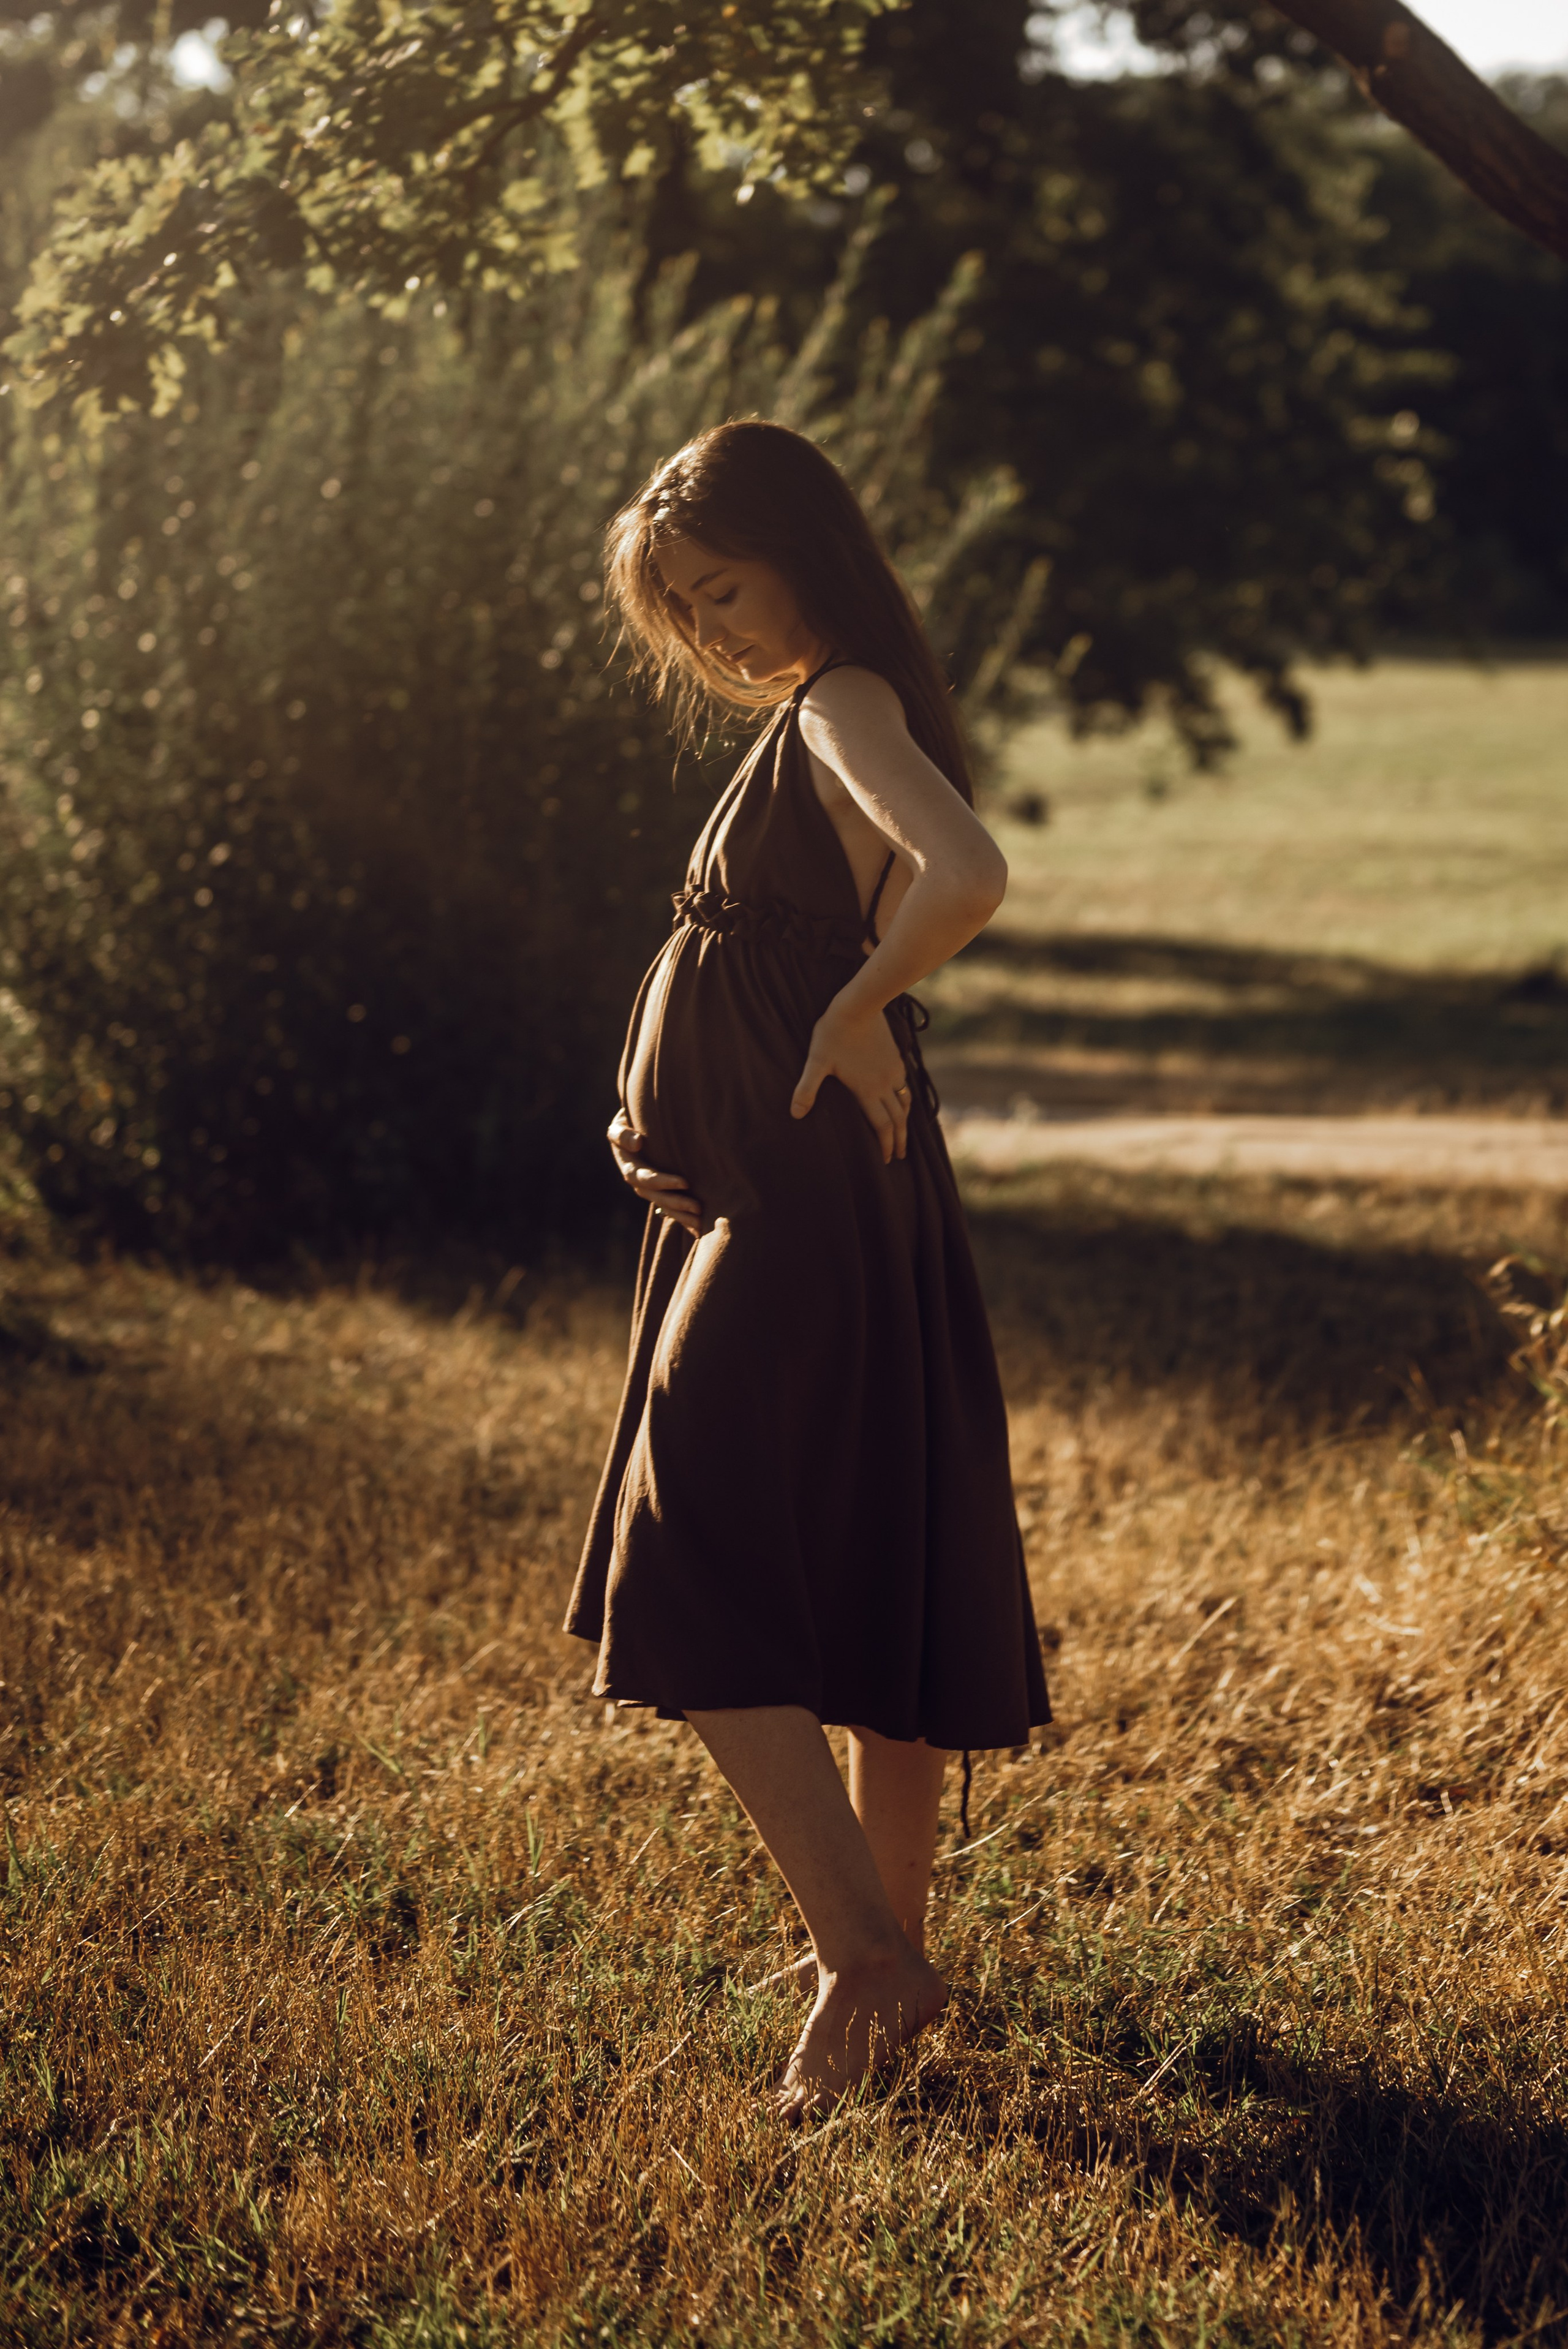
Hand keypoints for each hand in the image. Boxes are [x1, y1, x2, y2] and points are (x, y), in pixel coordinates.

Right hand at [607, 1110, 701, 1236]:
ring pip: (662, 1205)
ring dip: (680, 1215)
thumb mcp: (622, 1121)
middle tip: (698, 1207)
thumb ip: (622, 1133)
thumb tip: (637, 1143)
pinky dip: (682, 1219)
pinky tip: (698, 1229)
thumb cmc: (632, 1117)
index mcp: (628, 1163)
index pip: (643, 1177)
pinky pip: (668, 1208)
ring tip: (701, 1221)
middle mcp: (635, 1179)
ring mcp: (646, 1187)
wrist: (637, 1123)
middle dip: (676, 1202)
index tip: (684, 1182)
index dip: (662, 1182)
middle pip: (655, 1196)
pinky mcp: (658, 1191)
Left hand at [789, 1001, 911, 1164]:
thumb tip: (795, 1114)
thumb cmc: (834, 1033)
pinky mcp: (896, 1057)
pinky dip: (906, 1099)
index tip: (887, 1159)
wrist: (859, 1005)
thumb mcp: (816, 1062)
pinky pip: (906, 1085)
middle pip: (898, 1119)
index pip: (882, 1126)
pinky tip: (902, 1098)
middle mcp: (885, 1084)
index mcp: (867, 1090)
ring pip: (905, 1102)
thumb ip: (806, 1089)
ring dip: (905, 1120)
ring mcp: (894, 1070)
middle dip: (899, 1139)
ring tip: (904, 1131)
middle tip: (900, 1156)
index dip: (886, 1145)